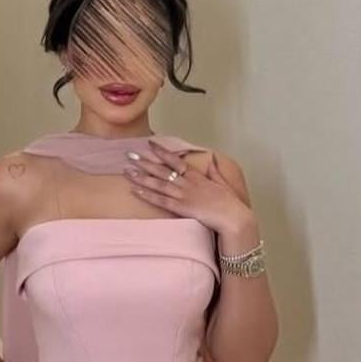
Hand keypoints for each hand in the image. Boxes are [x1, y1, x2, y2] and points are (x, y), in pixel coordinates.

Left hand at [123, 139, 251, 234]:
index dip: (162, 151)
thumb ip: (215, 171)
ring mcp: (184, 195)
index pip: (176, 160)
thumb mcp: (223, 183)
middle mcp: (188, 183)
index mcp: (197, 177)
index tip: (150, 143)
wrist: (233, 217)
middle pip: (162, 170)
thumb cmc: (230, 203)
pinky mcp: (181, 208)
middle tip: (129, 154)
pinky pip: (161, 201)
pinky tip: (135, 191)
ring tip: (127, 171)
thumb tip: (212, 160)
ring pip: (158, 184)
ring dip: (142, 177)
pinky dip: (147, 195)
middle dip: (145, 162)